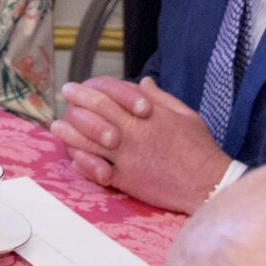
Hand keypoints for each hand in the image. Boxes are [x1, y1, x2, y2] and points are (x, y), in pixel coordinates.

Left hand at [52, 76, 228, 213]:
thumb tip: (143, 82)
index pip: (110, 97)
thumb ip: (161, 98)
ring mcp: (127, 158)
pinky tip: (73, 158)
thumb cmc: (199, 148)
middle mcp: (133, 134)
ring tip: (57, 127)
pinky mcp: (127, 180)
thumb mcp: (184, 115)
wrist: (208, 183)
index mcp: (147, 116)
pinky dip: (83, 164)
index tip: (75, 87)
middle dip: (75, 103)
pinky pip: (98, 171)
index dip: (88, 90)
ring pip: (90, 143)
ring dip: (70, 134)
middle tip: (63, 97)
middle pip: (96, 114)